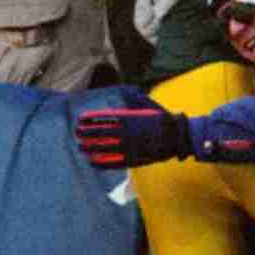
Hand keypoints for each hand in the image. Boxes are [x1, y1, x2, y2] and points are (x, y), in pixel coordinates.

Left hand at [74, 93, 192, 167]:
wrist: (177, 137)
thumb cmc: (163, 120)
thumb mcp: (147, 107)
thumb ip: (133, 102)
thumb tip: (125, 91)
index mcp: (129, 118)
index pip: (103, 117)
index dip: (90, 118)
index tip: (80, 118)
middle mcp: (126, 132)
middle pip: (100, 132)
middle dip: (86, 132)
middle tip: (77, 132)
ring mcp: (129, 147)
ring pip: (103, 148)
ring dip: (90, 147)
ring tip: (80, 147)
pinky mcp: (133, 160)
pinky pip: (112, 162)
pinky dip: (101, 162)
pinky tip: (92, 161)